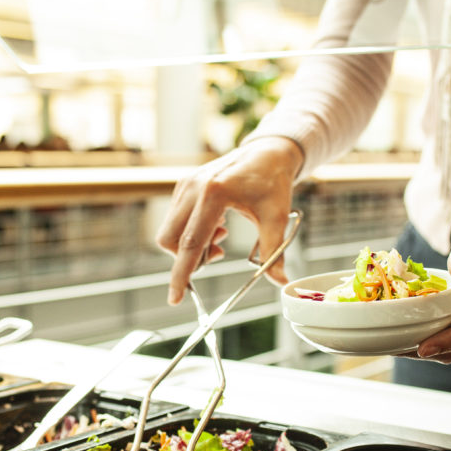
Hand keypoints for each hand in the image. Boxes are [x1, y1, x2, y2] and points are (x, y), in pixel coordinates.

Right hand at [155, 136, 302, 304]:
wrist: (267, 152)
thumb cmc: (273, 182)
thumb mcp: (276, 217)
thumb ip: (274, 252)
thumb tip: (280, 281)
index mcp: (214, 193)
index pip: (191, 243)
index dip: (181, 274)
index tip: (175, 298)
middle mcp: (193, 187)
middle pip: (171, 240)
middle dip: (189, 258)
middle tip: (219, 253)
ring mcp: (184, 185)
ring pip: (171, 232)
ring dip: (193, 245)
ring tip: (221, 236)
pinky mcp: (182, 186)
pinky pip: (175, 221)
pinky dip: (191, 233)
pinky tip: (216, 226)